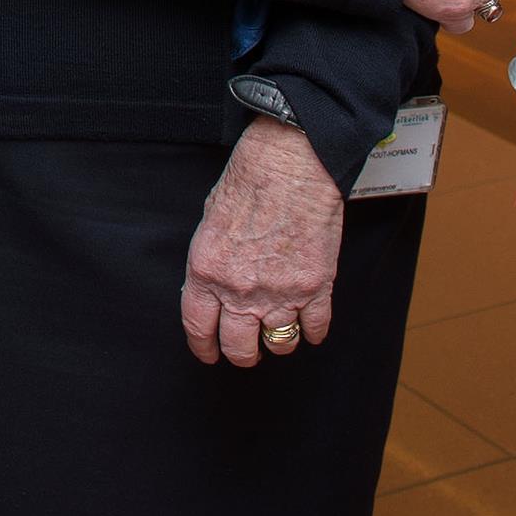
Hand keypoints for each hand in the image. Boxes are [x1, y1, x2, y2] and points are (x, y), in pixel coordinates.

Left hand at [181, 117, 342, 366]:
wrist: (291, 162)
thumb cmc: (249, 181)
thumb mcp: (210, 223)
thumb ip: (211, 264)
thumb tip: (214, 290)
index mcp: (207, 271)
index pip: (199, 328)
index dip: (205, 348)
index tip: (211, 353)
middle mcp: (241, 289)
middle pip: (239, 347)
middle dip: (242, 353)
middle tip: (247, 350)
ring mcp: (280, 291)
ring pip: (279, 344)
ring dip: (278, 342)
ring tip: (279, 331)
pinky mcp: (316, 286)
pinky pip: (315, 327)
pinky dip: (313, 331)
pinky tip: (310, 325)